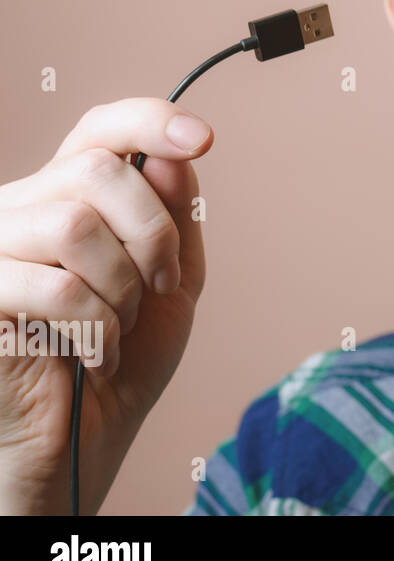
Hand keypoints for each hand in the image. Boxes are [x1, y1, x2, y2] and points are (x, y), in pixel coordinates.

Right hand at [0, 98, 212, 513]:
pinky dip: (94, 325)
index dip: (149, 120)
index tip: (201, 137)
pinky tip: (93, 353)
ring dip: (122, 285)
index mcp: (72, 196)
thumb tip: (173, 153)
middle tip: (162, 285)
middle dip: (152, 233)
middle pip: (96, 171)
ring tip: (120, 325)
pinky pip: (51, 284)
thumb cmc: (123, 358)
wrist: (81, 440)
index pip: (101, 129)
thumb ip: (176, 217)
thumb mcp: (172, 281)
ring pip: (74, 224)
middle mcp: (24, 208)